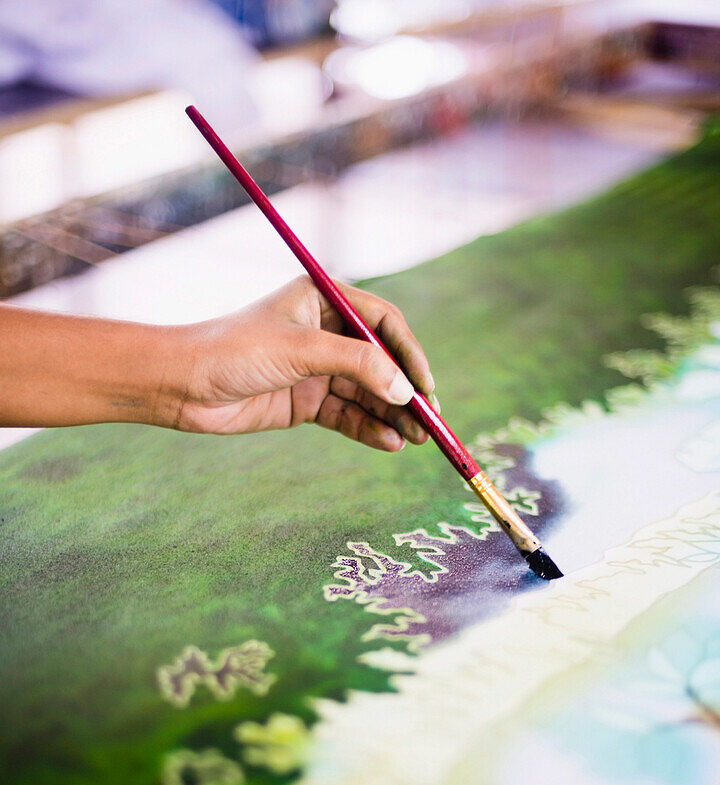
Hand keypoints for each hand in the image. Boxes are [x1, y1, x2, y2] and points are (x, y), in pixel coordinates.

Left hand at [175, 276, 435, 450]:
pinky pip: (347, 415)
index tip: (425, 384)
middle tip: (431, 420)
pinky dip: (368, 428)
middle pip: (380, 362)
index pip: (383, 323)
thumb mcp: (299, 350)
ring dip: (392, 415)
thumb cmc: (233, 351)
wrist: (182, 387)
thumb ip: (356, 365)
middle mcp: (325, 333)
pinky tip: (388, 443)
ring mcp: (316, 369)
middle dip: (406, 391)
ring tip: (416, 439)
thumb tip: (403, 389)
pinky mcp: (305, 402)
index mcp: (324, 301)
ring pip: (367, 393)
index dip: (409, 353)